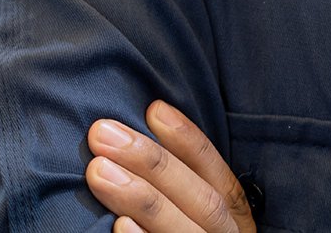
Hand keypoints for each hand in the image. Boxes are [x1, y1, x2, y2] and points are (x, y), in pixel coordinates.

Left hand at [86, 101, 256, 232]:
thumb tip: (124, 136)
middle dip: (153, 164)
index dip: (190, 142)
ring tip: (97, 171)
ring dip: (142, 199)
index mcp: (233, 225)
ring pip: (185, 232)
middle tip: (102, 134)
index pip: (220, 180)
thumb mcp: (189, 214)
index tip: (153, 109)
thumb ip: (174, 186)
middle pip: (202, 203)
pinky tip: (117, 227)